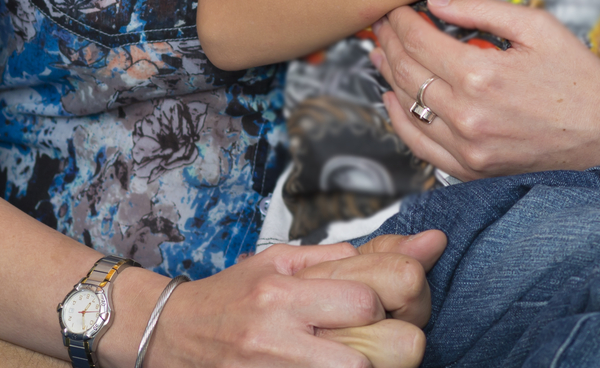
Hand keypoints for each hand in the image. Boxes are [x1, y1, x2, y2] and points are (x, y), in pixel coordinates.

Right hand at [146, 234, 439, 367]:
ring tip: (358, 352)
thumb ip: (355, 257)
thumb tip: (429, 243)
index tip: (391, 296)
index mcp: (287, 288)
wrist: (170, 338)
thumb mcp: (285, 263)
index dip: (401, 294)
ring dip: (376, 364)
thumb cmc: (234, 298)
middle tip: (382, 332)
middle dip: (399, 339)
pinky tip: (337, 360)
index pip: (379, 293)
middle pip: (395, 347)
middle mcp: (282, 332)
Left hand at [368, 0, 599, 178]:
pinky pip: (419, 145)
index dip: (401, 20)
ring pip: (406, 107)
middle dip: (389, 42)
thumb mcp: (538, 27)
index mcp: (481, 74)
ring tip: (381, 54)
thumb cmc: (581, 78)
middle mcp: (467, 115)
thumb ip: (483, 11)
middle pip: (406, 72)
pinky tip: (393, 100)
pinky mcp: (472, 170)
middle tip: (382, 25)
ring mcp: (467, 148)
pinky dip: (399, 120)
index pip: (418, 41)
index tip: (397, 7)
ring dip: (388, 76)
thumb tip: (436, 3)